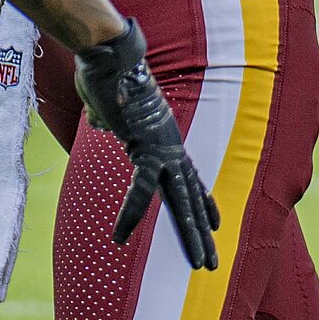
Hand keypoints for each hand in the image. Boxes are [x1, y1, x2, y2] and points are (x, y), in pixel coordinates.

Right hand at [73, 21, 218, 270]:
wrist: (113, 55)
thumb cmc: (108, 74)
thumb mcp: (112, 107)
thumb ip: (112, 118)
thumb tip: (102, 118)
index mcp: (166, 140)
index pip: (191, 178)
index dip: (204, 203)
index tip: (216, 224)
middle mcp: (171, 148)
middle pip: (191, 199)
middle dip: (202, 234)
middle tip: (213, 264)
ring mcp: (162, 150)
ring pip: (181, 201)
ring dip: (190, 235)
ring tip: (200, 264)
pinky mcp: (145, 149)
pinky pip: (140, 190)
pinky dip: (129, 213)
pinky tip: (120, 237)